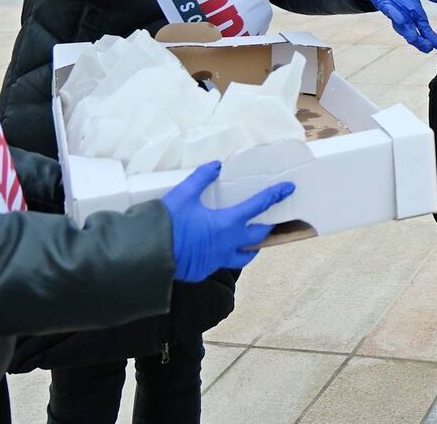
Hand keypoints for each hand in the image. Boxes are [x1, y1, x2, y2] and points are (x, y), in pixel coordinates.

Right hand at [160, 161, 294, 281]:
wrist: (148, 253)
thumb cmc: (168, 223)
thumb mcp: (184, 194)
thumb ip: (202, 178)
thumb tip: (215, 165)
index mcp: (227, 223)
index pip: (258, 207)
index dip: (274, 196)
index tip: (288, 189)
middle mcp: (228, 244)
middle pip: (259, 237)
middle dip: (268, 228)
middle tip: (273, 221)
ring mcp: (217, 260)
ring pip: (244, 257)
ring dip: (251, 248)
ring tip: (251, 241)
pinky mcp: (204, 271)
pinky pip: (221, 264)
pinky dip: (224, 255)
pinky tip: (218, 250)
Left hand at [355, 0, 436, 52]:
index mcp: (414, 13)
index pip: (424, 28)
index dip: (431, 37)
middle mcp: (405, 16)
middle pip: (413, 31)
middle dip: (420, 41)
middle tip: (427, 48)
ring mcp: (395, 11)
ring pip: (402, 25)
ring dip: (408, 32)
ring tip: (414, 39)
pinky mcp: (385, 3)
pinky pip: (390, 10)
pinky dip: (395, 16)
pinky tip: (401, 20)